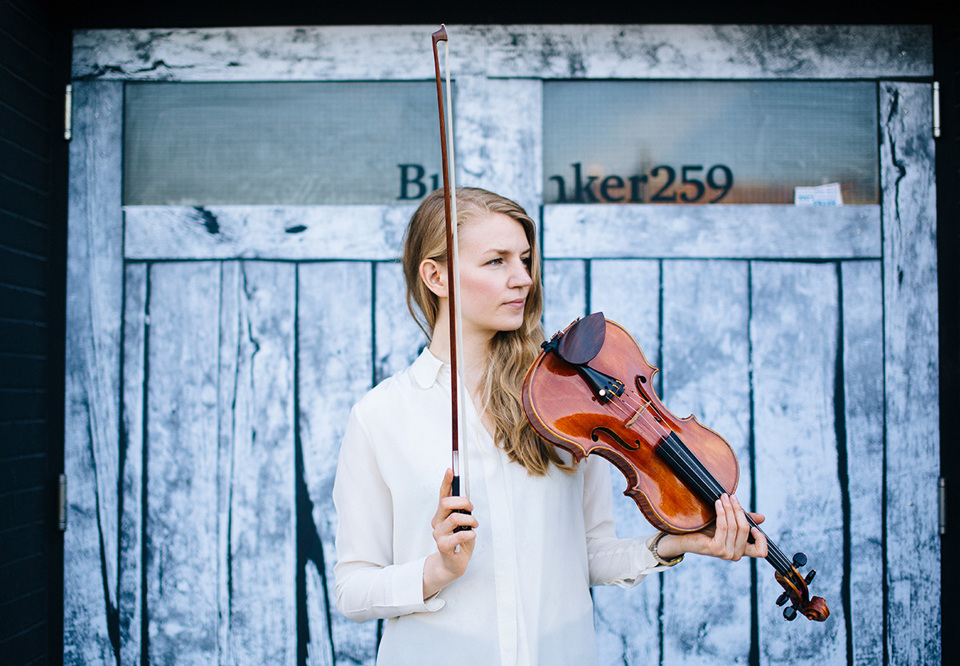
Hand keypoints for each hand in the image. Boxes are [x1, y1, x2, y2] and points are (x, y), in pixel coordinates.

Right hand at [423, 468, 477, 598]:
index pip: (443, 495)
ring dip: (470, 520)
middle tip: (471, 510)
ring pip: (455, 517)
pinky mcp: (443, 546)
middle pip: (446, 503)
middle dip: (463, 502)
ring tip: (474, 526)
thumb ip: (462, 512)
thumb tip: (466, 500)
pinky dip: (469, 534)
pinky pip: (459, 535)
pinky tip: (471, 536)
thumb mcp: (462, 524)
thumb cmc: (460, 542)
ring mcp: (438, 534)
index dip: (446, 481)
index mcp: (442, 515)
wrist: (453, 565)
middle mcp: (437, 522)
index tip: (450, 469)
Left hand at [656, 494, 767, 561]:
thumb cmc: (705, 529)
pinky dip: (722, 513)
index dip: (762, 539)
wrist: (683, 536)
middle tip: (732, 496)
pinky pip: (723, 527)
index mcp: (741, 550)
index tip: (755, 525)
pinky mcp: (716, 549)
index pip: (761, 551)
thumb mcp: (728, 522)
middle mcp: (735, 555)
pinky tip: (717, 503)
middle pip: (745, 529)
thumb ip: (744, 520)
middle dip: (738, 510)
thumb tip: (762, 518)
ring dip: (729, 508)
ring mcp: (726, 553)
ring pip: (734, 526)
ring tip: (723, 496)